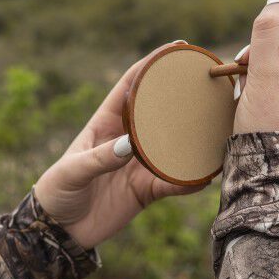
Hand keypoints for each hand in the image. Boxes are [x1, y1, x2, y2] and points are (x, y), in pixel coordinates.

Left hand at [34, 42, 206, 248]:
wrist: (60, 232)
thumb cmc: (57, 192)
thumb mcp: (72, 171)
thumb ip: (99, 158)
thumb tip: (129, 146)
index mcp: (106, 122)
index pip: (131, 85)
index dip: (152, 64)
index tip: (177, 47)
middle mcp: (128, 139)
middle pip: (160, 110)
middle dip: (183, 94)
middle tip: (212, 80)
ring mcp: (140, 163)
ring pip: (174, 145)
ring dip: (194, 136)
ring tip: (221, 124)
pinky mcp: (148, 189)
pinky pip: (175, 181)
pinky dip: (191, 179)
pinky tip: (207, 174)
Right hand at [233, 0, 278, 141]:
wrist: (265, 172)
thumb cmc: (268, 126)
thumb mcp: (264, 73)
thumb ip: (270, 28)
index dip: (277, 29)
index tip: (257, 59)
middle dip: (272, 45)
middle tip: (251, 72)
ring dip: (267, 58)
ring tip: (255, 84)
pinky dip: (271, 69)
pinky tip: (260, 88)